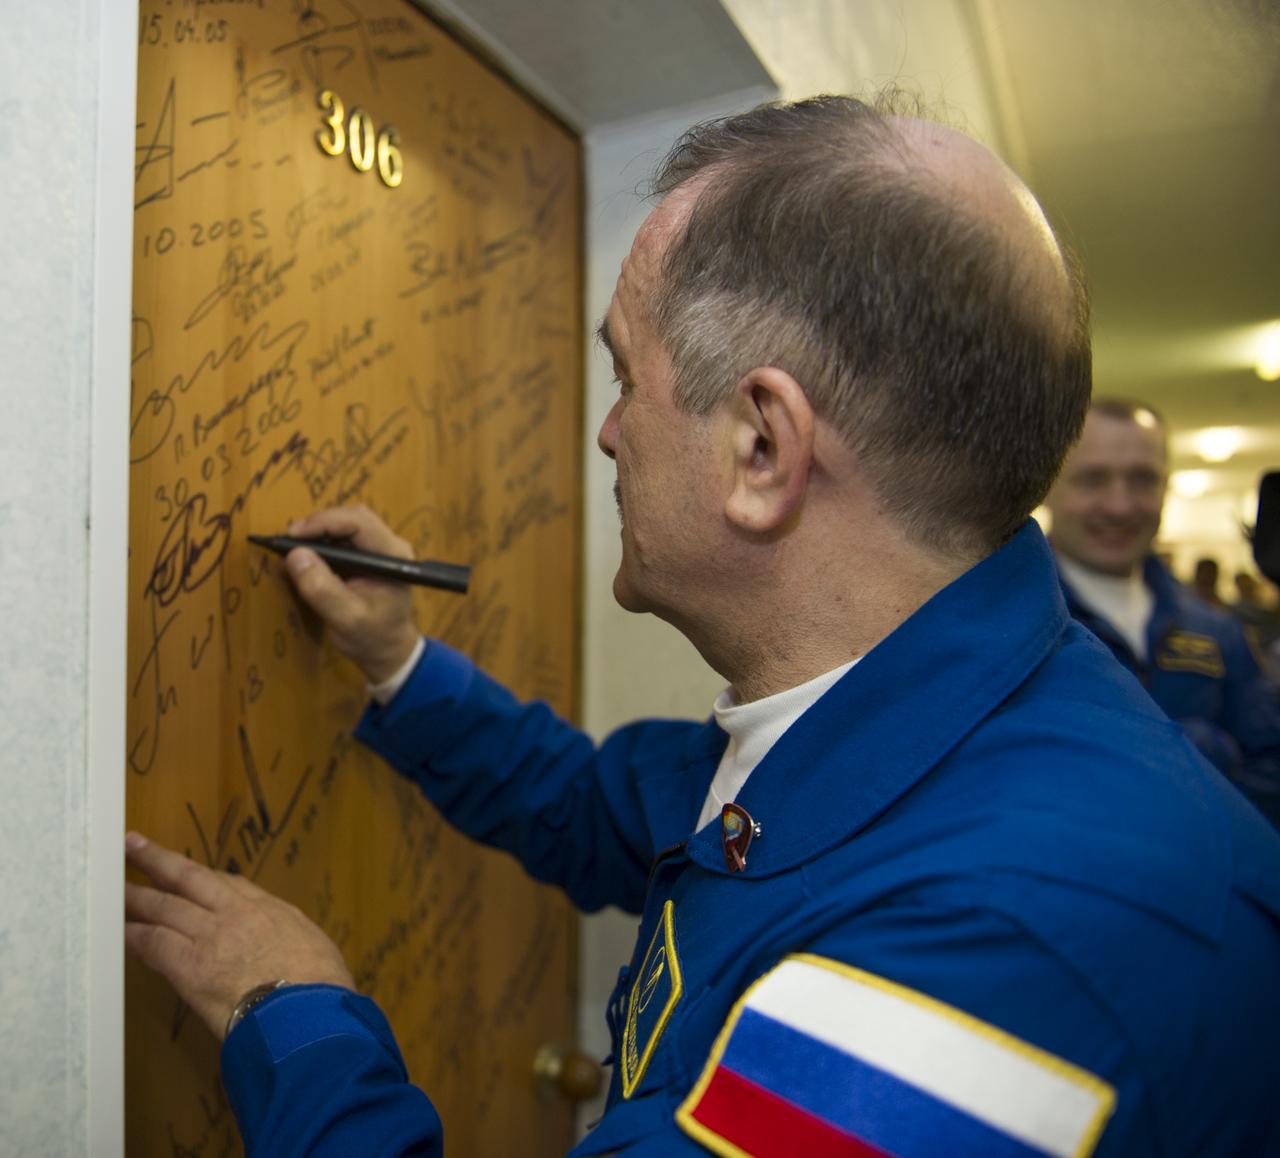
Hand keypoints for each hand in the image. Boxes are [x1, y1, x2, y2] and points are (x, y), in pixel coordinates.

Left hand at [125, 832, 355, 1040]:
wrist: (305, 1010)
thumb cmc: (321, 986)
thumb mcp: (315, 947)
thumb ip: (291, 940)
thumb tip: (283, 951)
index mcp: (271, 909)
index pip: (230, 883)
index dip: (203, 877)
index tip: (187, 872)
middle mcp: (237, 913)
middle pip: (190, 878)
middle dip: (161, 861)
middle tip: (134, 845)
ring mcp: (210, 936)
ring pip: (165, 906)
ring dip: (137, 896)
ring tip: (115, 888)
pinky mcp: (189, 966)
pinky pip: (153, 942)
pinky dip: (134, 934)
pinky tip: (120, 931)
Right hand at [284, 505, 421, 683]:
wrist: (388, 650)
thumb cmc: (372, 638)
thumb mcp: (345, 619)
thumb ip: (322, 589)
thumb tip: (296, 556)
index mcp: (392, 557)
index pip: (359, 522)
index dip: (323, 522)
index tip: (293, 535)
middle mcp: (389, 546)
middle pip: (351, 518)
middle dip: (317, 526)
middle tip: (288, 543)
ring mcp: (379, 550)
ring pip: (344, 525)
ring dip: (316, 535)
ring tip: (293, 552)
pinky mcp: (366, 556)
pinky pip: (341, 539)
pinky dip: (320, 545)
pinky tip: (304, 560)